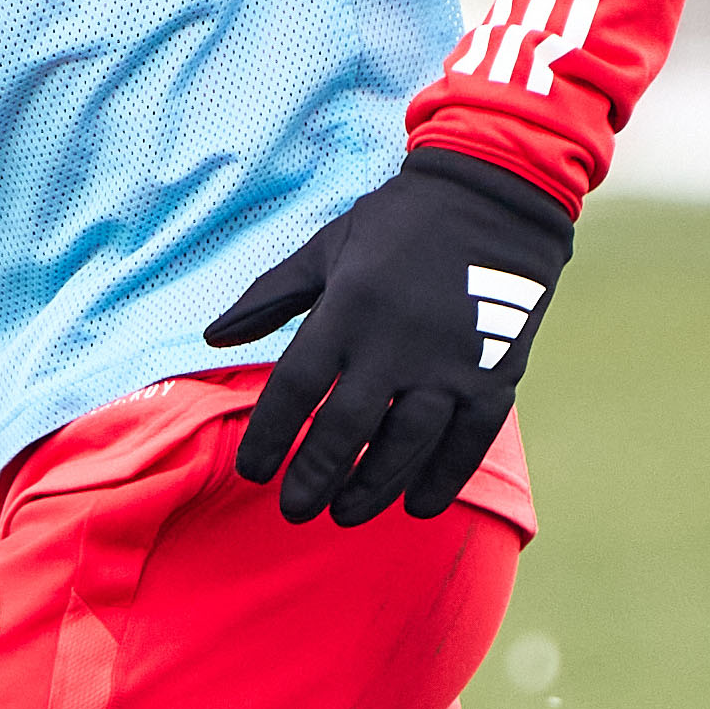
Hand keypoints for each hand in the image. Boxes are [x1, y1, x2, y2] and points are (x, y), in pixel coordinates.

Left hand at [200, 146, 577, 527]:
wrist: (496, 195)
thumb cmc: (399, 222)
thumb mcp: (327, 247)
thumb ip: (269, 297)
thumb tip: (213, 336)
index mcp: (348, 308)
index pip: (295, 389)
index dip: (270, 437)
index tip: (254, 471)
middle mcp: (396, 342)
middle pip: (346, 431)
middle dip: (315, 479)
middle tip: (295, 510)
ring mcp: (450, 363)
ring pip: (405, 447)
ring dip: (372, 489)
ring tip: (345, 513)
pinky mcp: (497, 374)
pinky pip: (467, 443)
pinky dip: (442, 479)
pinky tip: (418, 505)